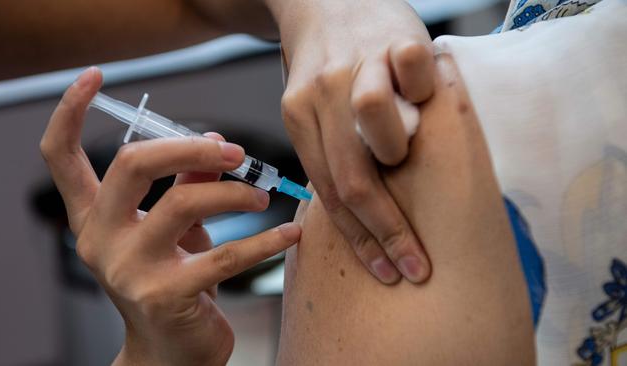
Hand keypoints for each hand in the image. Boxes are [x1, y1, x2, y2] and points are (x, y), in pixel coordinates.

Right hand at [40, 67, 300, 365]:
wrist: (171, 352)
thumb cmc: (172, 282)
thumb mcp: (172, 231)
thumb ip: (185, 184)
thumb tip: (211, 143)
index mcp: (93, 218)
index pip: (60, 157)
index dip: (70, 112)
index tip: (92, 78)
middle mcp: (101, 239)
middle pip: (133, 164)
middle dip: (189, 146)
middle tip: (234, 152)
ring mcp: (129, 269)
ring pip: (185, 203)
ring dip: (235, 193)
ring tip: (262, 197)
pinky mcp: (166, 294)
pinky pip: (225, 254)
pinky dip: (264, 239)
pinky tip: (288, 232)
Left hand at [266, 0, 433, 282]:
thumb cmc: (327, 66)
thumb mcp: (313, 109)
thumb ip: (331, 153)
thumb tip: (360, 213)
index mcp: (299, 120)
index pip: (329, 194)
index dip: (360, 240)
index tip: (386, 271)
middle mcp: (321, 96)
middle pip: (352, 177)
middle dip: (387, 230)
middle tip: (415, 264)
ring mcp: (355, 66)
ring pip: (375, 121)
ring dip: (398, 148)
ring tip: (406, 145)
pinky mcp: (388, 39)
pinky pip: (410, 68)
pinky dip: (424, 87)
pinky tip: (426, 95)